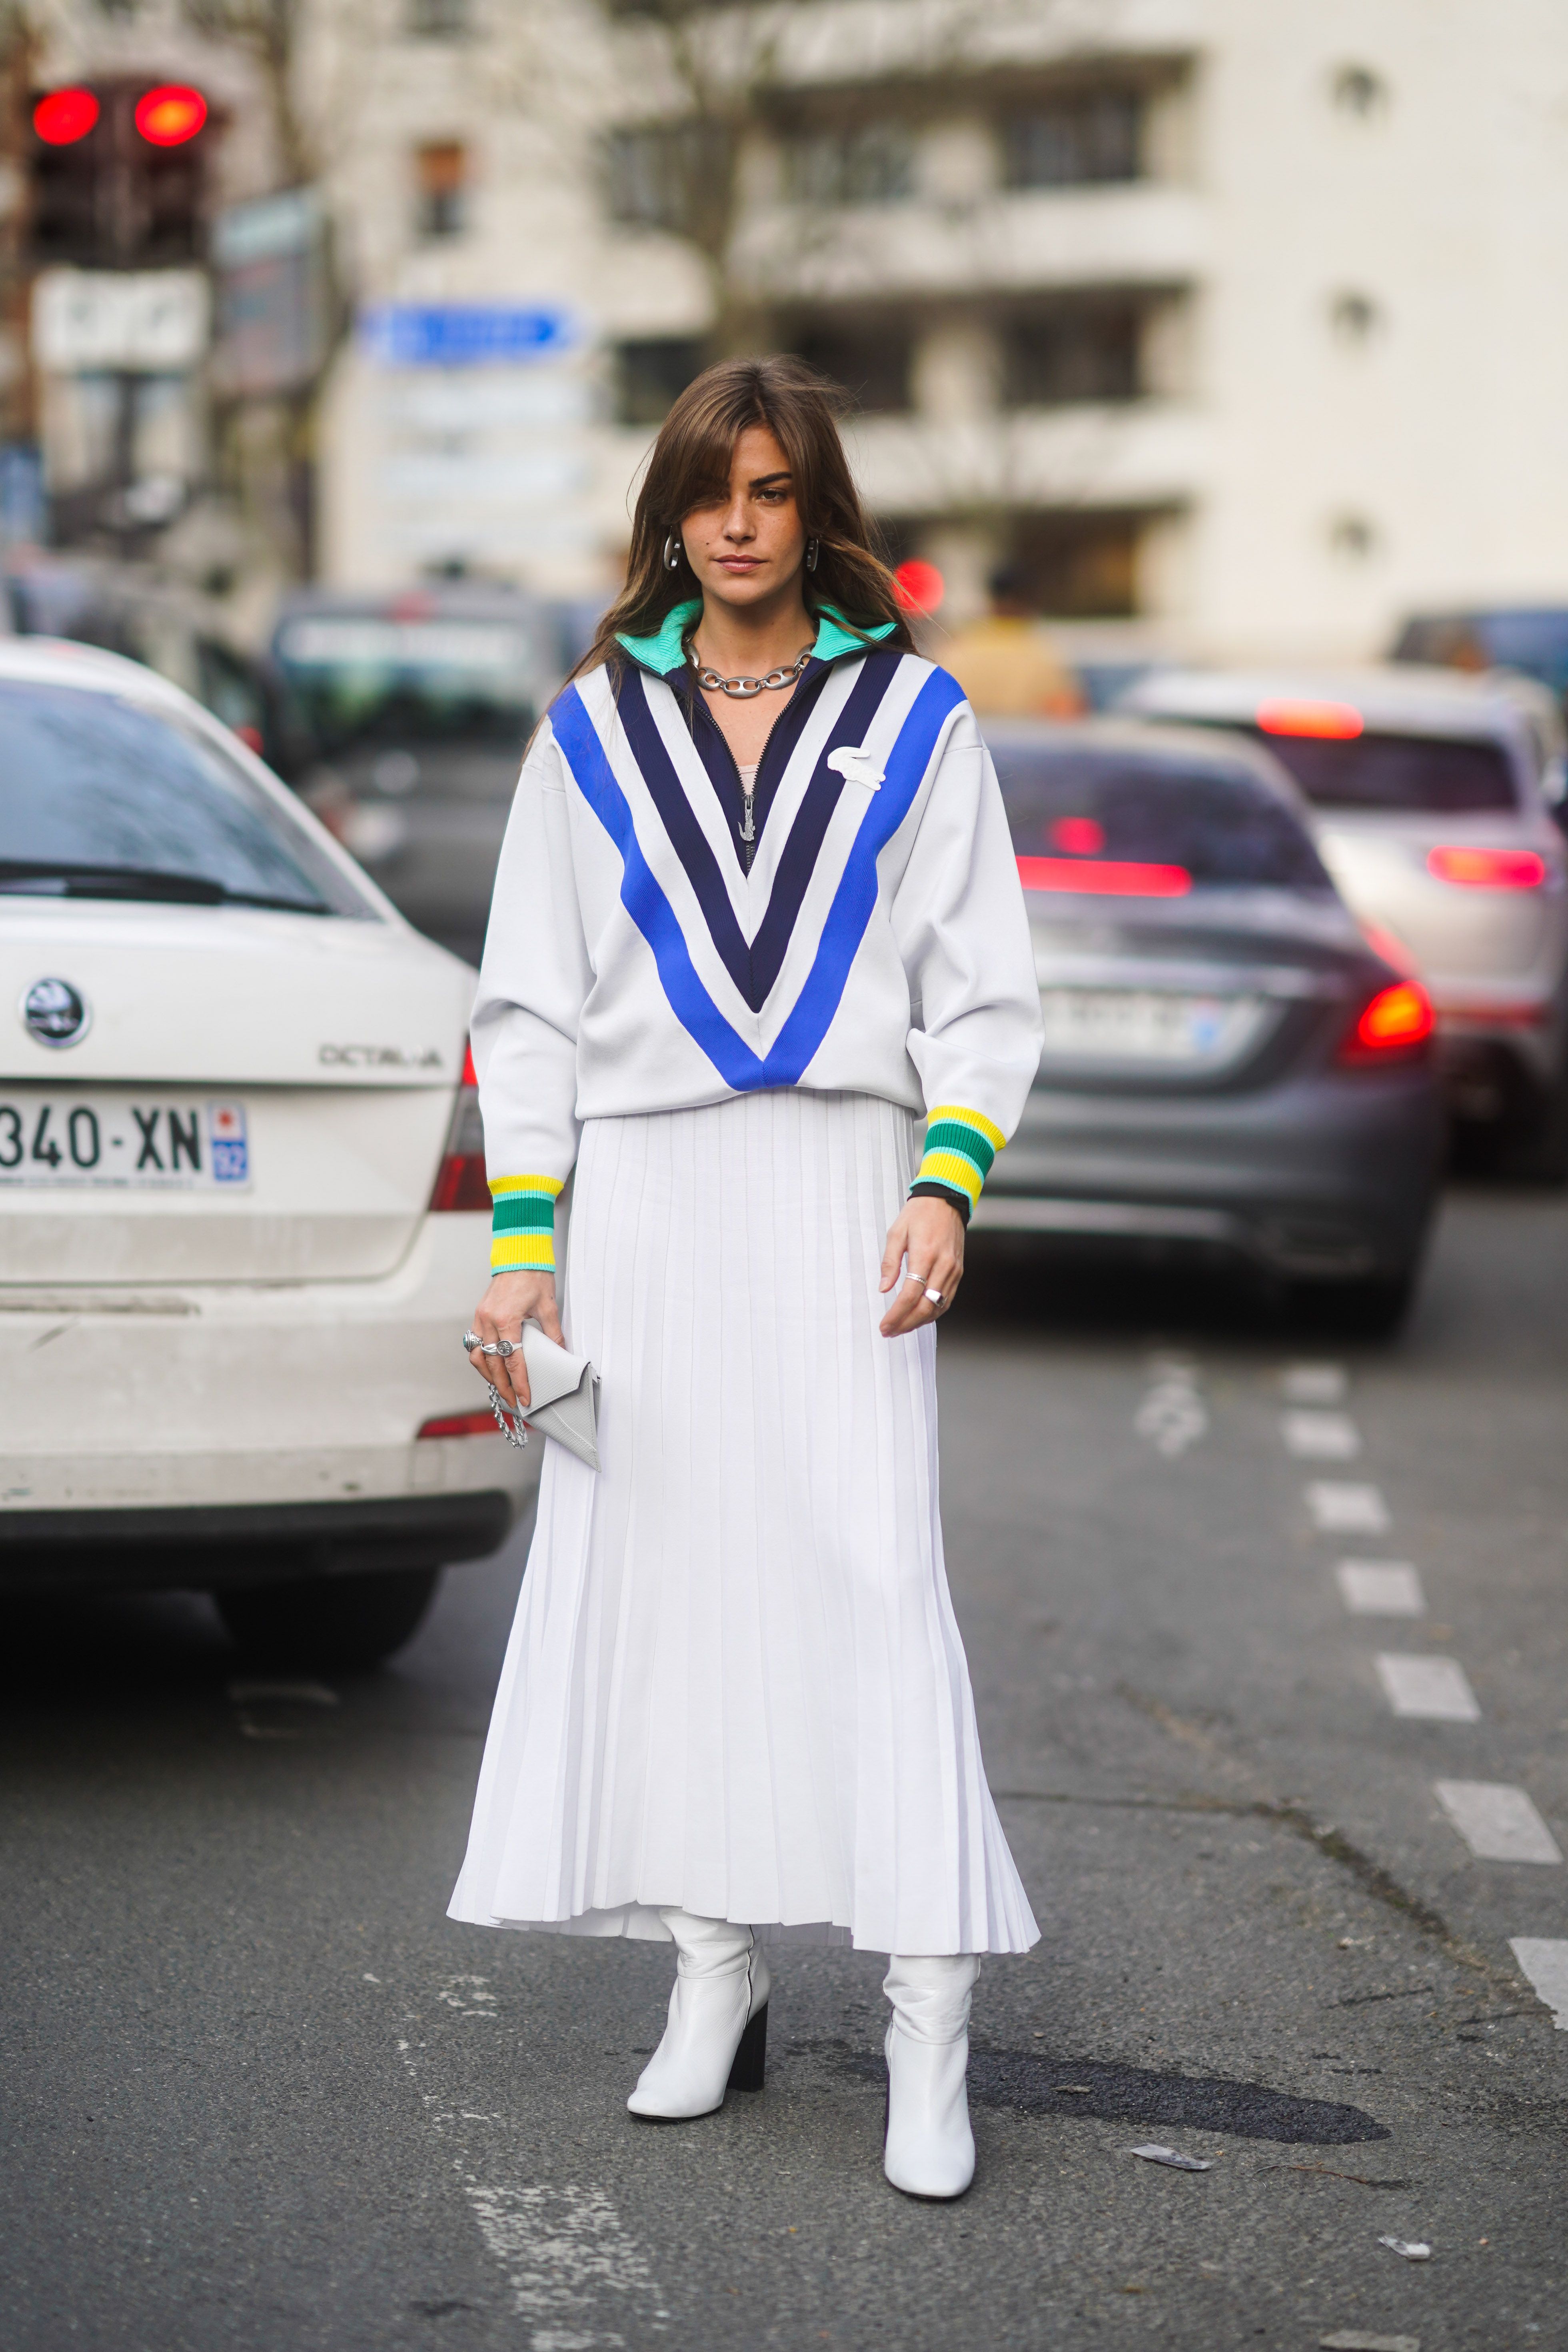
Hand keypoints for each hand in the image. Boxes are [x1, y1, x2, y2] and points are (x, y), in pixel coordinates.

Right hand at [467, 1270, 562, 1410]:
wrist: (519, 1254)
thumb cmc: (534, 1276)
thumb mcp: (549, 1306)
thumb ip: (553, 1333)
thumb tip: (560, 1354)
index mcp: (506, 1319)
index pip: (512, 1360)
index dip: (519, 1382)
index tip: (525, 1397)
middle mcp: (488, 1320)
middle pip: (492, 1364)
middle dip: (503, 1386)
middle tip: (513, 1401)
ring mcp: (480, 1318)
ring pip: (477, 1356)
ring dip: (488, 1375)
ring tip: (501, 1388)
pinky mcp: (478, 1315)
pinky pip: (474, 1344)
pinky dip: (482, 1359)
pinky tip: (492, 1367)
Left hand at [878, 1197, 964, 1337]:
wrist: (946, 1201)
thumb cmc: (919, 1214)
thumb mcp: (896, 1233)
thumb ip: (890, 1262)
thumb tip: (884, 1288)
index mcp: (925, 1254)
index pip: (910, 1294)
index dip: (896, 1314)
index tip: (884, 1325)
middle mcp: (943, 1266)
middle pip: (926, 1307)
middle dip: (906, 1324)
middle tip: (889, 1332)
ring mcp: (954, 1271)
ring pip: (938, 1307)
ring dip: (918, 1322)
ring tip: (900, 1328)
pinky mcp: (958, 1272)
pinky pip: (947, 1300)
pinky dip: (932, 1313)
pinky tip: (918, 1317)